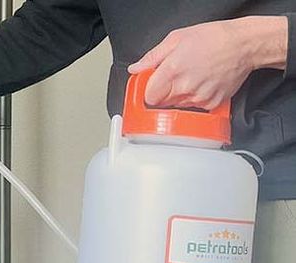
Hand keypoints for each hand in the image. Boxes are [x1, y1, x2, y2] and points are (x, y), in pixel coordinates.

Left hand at [129, 16, 287, 109]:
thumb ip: (152, 57)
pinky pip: (195, 107)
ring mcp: (199, 98)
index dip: (149, 90)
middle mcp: (185, 88)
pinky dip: (195, 98)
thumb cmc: (214, 38)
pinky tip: (202, 82)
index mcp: (172, 71)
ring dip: (179, 95)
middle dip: (163, 92)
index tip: (153, 84)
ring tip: (191, 76)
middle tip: (174, 77)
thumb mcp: (177, 38)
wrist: (244, 45)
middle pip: (161, 103)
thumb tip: (136, 68)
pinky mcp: (212, 104)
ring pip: (177, 106)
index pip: (148, 96)